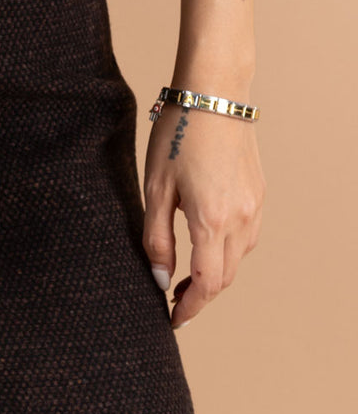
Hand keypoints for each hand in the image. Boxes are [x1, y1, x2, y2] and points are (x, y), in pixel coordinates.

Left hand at [141, 103, 264, 330]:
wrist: (214, 94)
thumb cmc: (177, 134)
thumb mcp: (155, 187)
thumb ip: (156, 237)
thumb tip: (160, 278)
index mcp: (211, 220)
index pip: (207, 284)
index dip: (189, 308)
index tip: (172, 319)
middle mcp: (240, 218)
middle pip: (225, 277)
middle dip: (200, 294)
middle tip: (173, 299)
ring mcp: (254, 206)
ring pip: (239, 258)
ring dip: (216, 273)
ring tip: (186, 274)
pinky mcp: (258, 193)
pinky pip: (247, 236)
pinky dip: (228, 250)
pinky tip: (207, 242)